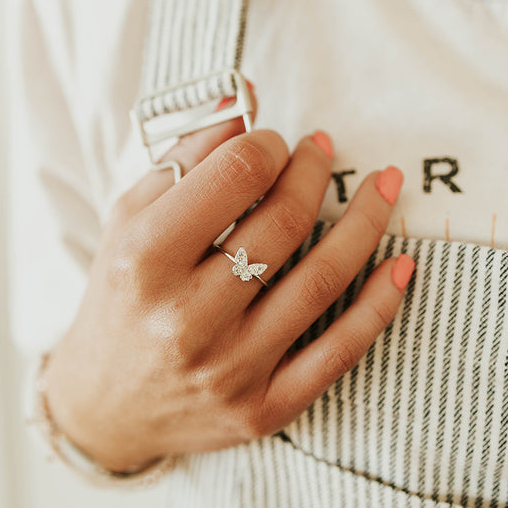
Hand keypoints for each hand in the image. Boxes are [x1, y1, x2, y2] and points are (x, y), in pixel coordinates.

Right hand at [43, 85, 413, 471]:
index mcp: (145, 259)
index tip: (277, 143)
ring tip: (385, 186)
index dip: (270, 146)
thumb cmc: (120, 298)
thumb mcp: (128, 221)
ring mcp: (228, 368)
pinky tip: (400, 265)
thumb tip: (243, 100)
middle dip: (316, 173)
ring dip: (366, 223)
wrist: (106, 407)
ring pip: (322, 281)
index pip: (236, 176)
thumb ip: (184, 157)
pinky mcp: (262, 408)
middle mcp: (186, 317)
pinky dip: (379, 305)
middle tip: (325, 151)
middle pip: (284, 223)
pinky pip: (338, 352)